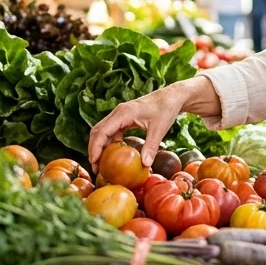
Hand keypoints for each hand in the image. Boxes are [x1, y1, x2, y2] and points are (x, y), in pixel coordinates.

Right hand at [87, 77, 219, 168]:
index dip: (95, 148)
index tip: (93, 162)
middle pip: (97, 131)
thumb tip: (145, 165)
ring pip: (102, 131)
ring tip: (100, 164)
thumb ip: (151, 146)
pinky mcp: (124, 118)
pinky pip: (111, 131)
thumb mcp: (159, 129)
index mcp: (123, 113)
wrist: (172, 97)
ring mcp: (120, 114)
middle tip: (95, 167)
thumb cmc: (166, 109)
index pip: (101, 132)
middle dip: (93, 149)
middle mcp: (118, 112)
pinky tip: (113, 154)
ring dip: (99, 146)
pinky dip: (108, 142)